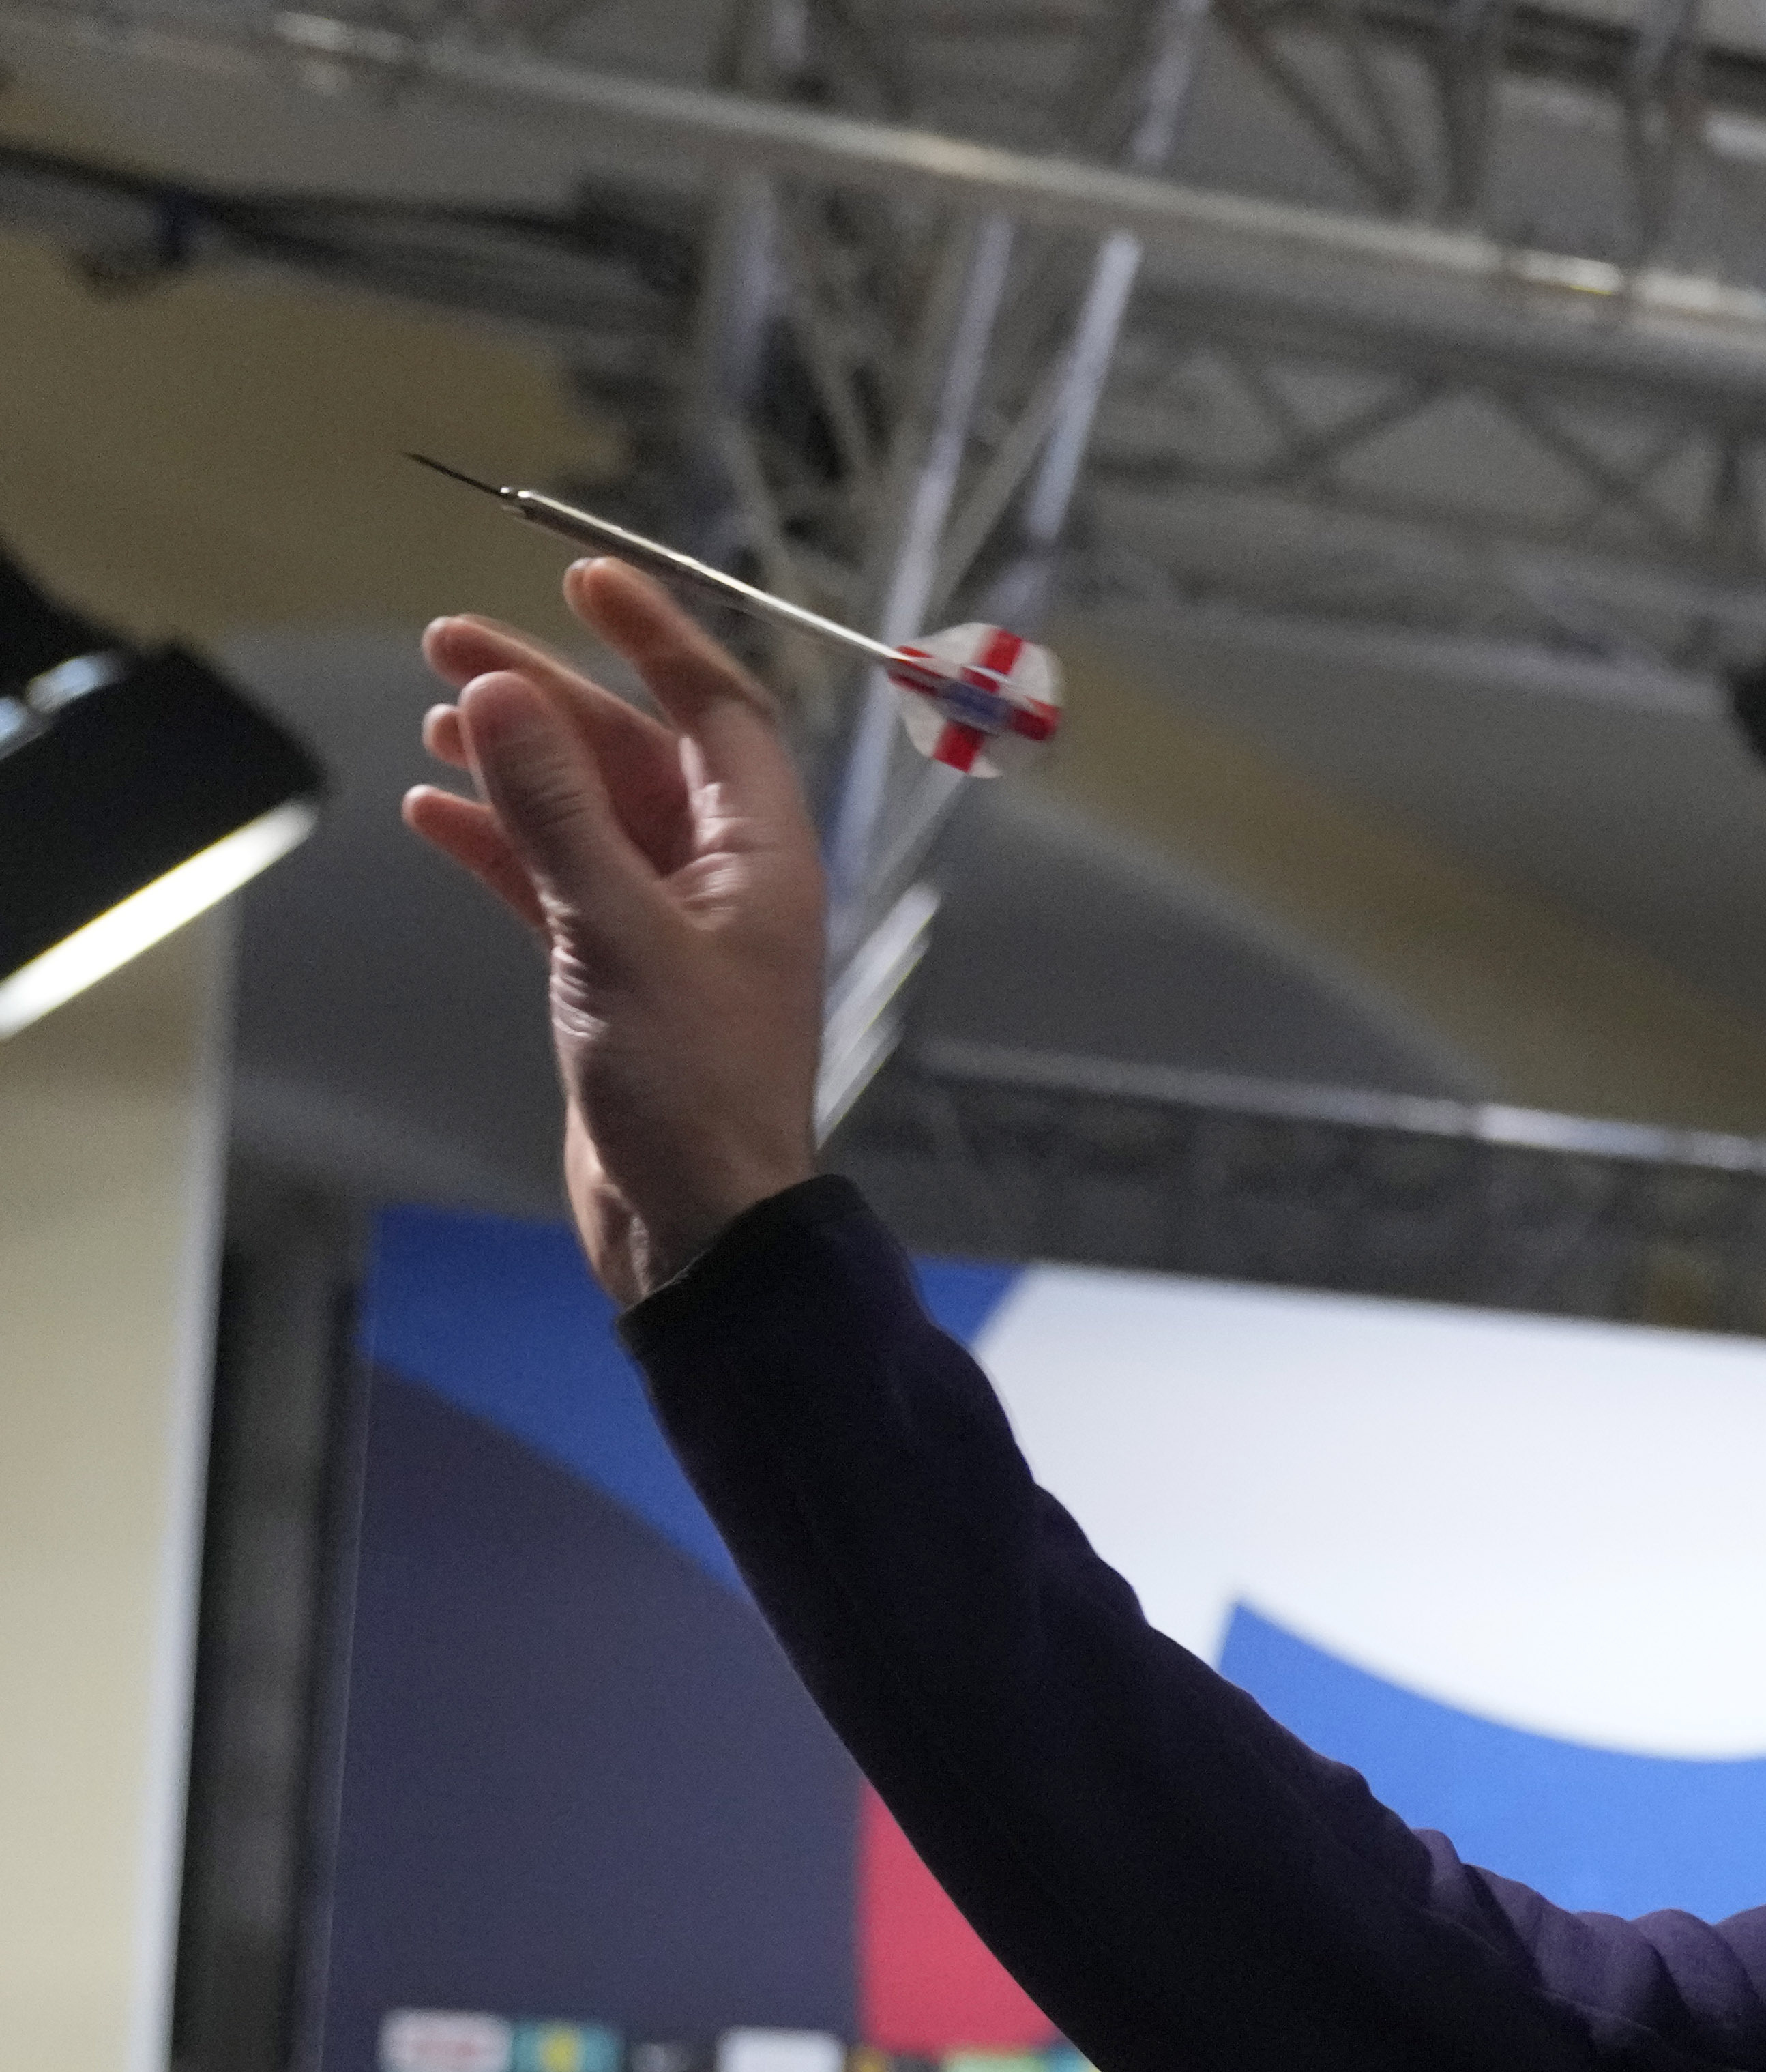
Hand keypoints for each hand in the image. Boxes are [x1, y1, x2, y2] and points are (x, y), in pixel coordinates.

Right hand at [408, 557, 827, 1303]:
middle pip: (637, 752)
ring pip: (588, 813)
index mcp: (761, 858)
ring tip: (436, 710)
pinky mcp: (616, 977)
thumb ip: (555, 812)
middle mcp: (724, 883)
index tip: (584, 577)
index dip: (655, 639)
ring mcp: (668, 929)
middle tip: (448, 640)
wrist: (696, 1228)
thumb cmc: (690, 1091)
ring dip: (516, 761)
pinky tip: (433, 807)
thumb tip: (501, 694)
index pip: (718, 711)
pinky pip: (554, 880)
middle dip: (550, 693)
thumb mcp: (613, 932)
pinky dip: (499, 841)